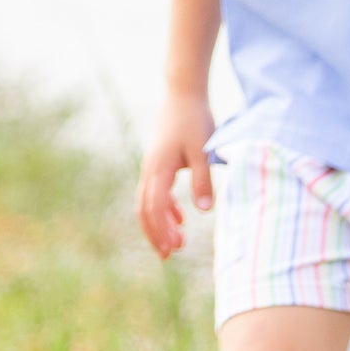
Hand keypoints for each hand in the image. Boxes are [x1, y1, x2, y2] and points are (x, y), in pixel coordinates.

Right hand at [135, 92, 215, 258]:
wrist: (184, 95)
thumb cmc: (195, 120)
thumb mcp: (203, 150)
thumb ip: (203, 180)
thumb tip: (204, 210)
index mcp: (158, 169)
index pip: (154, 208)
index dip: (162, 230)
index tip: (174, 247)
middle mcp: (150, 170)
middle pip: (144, 210)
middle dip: (155, 234)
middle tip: (169, 255)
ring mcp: (152, 166)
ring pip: (148, 203)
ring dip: (160, 224)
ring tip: (176, 244)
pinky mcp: (159, 163)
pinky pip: (156, 192)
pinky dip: (165, 209)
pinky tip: (181, 219)